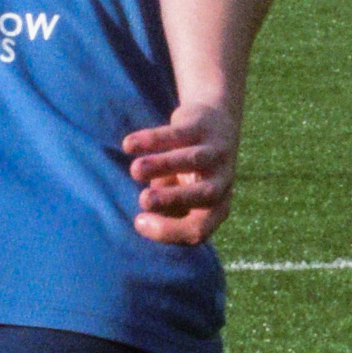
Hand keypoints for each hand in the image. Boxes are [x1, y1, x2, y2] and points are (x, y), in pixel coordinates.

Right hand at [122, 99, 237, 246]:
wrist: (217, 121)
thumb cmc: (190, 171)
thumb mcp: (182, 196)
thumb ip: (166, 209)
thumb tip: (145, 219)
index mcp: (218, 207)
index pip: (198, 229)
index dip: (168, 231)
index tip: (138, 221)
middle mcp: (222, 181)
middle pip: (206, 196)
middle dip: (173, 199)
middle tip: (144, 200)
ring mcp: (216, 152)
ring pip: (192, 159)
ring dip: (162, 165)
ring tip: (136, 171)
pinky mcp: (202, 126)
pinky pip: (176, 133)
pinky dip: (152, 139)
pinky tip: (128, 145)